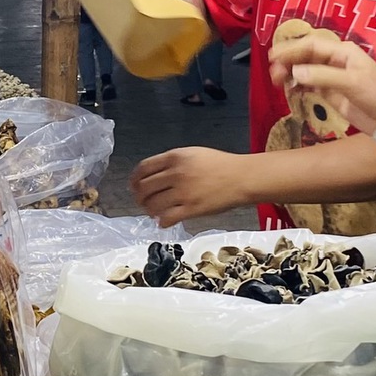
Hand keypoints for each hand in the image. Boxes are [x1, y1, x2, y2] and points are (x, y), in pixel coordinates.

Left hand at [131, 147, 250, 227]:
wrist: (242, 178)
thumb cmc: (219, 165)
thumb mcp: (193, 154)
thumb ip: (171, 163)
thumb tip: (151, 177)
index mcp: (175, 157)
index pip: (143, 169)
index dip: (134, 180)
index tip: (134, 186)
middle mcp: (176, 174)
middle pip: (144, 188)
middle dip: (140, 198)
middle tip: (143, 202)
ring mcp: (183, 192)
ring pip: (152, 205)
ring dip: (150, 211)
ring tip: (155, 212)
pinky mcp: (191, 209)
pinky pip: (167, 219)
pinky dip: (161, 222)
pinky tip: (164, 221)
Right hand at [266, 30, 375, 134]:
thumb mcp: (351, 83)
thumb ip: (323, 76)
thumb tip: (296, 72)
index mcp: (343, 51)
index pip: (312, 45)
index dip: (292, 48)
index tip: (274, 56)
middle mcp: (336, 61)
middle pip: (306, 56)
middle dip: (288, 61)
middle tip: (273, 72)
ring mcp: (332, 77)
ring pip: (305, 70)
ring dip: (290, 73)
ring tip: (276, 81)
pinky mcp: (331, 93)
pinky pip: (309, 85)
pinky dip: (298, 86)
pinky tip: (288, 89)